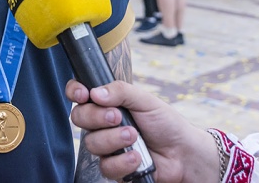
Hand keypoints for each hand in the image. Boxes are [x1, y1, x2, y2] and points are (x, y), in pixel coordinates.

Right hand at [66, 80, 217, 182]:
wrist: (184, 153)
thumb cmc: (166, 123)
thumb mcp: (145, 100)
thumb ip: (120, 91)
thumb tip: (95, 92)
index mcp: (106, 103)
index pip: (79, 94)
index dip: (74, 92)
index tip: (83, 94)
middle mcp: (102, 124)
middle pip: (79, 118)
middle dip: (96, 117)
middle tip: (117, 117)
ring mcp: (107, 146)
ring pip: (91, 143)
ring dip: (113, 139)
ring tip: (134, 137)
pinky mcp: (115, 168)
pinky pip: (106, 166)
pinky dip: (123, 161)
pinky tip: (138, 156)